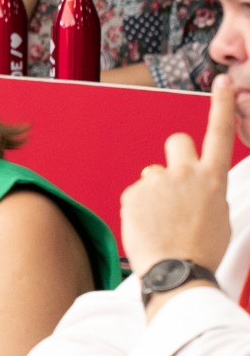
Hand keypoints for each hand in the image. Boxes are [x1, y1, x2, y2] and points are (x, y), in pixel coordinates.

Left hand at [121, 74, 235, 276]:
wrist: (177, 273)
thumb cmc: (200, 252)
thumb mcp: (219, 217)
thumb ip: (206, 192)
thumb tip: (197, 187)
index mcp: (212, 180)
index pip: (219, 133)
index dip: (222, 105)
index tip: (222, 82)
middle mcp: (186, 173)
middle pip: (178, 141)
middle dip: (176, 155)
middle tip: (176, 181)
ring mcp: (158, 181)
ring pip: (153, 174)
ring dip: (155, 191)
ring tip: (163, 221)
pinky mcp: (133, 191)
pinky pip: (136, 193)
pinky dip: (139, 208)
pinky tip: (148, 227)